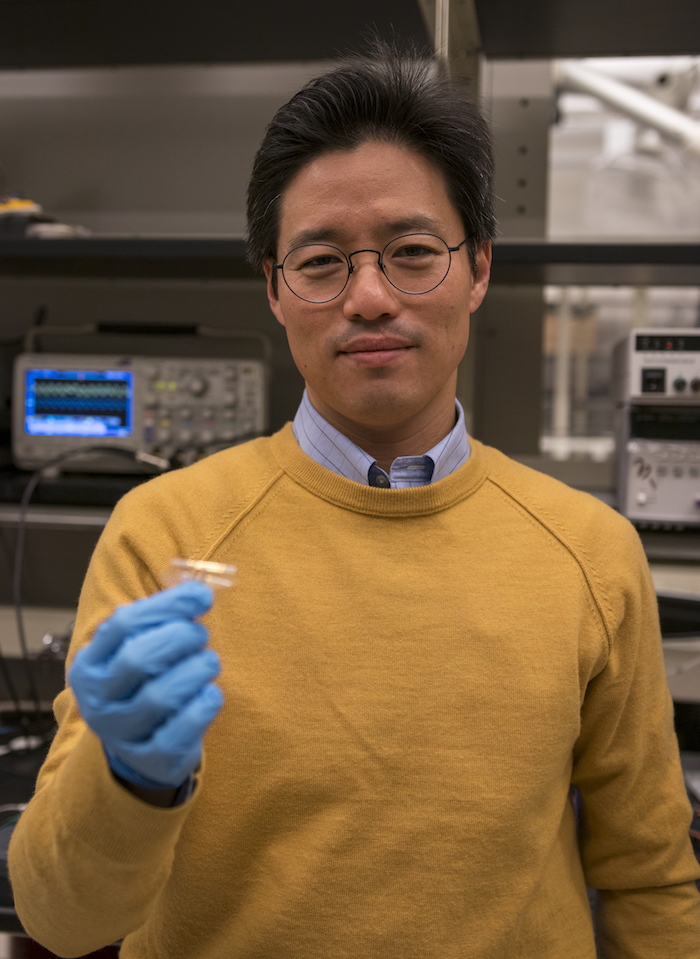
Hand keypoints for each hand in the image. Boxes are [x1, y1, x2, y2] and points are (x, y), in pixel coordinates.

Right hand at [69, 581, 223, 789]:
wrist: (141, 748)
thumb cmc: (146, 684)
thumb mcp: (141, 649)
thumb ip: (165, 618)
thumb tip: (200, 592)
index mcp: (90, 665)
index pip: (122, 624)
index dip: (167, 605)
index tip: (201, 596)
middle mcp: (98, 701)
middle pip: (138, 659)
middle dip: (181, 638)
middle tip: (201, 634)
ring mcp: (121, 733)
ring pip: (162, 694)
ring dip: (197, 669)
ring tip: (208, 661)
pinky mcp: (151, 759)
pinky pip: (182, 729)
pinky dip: (204, 704)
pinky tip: (211, 692)